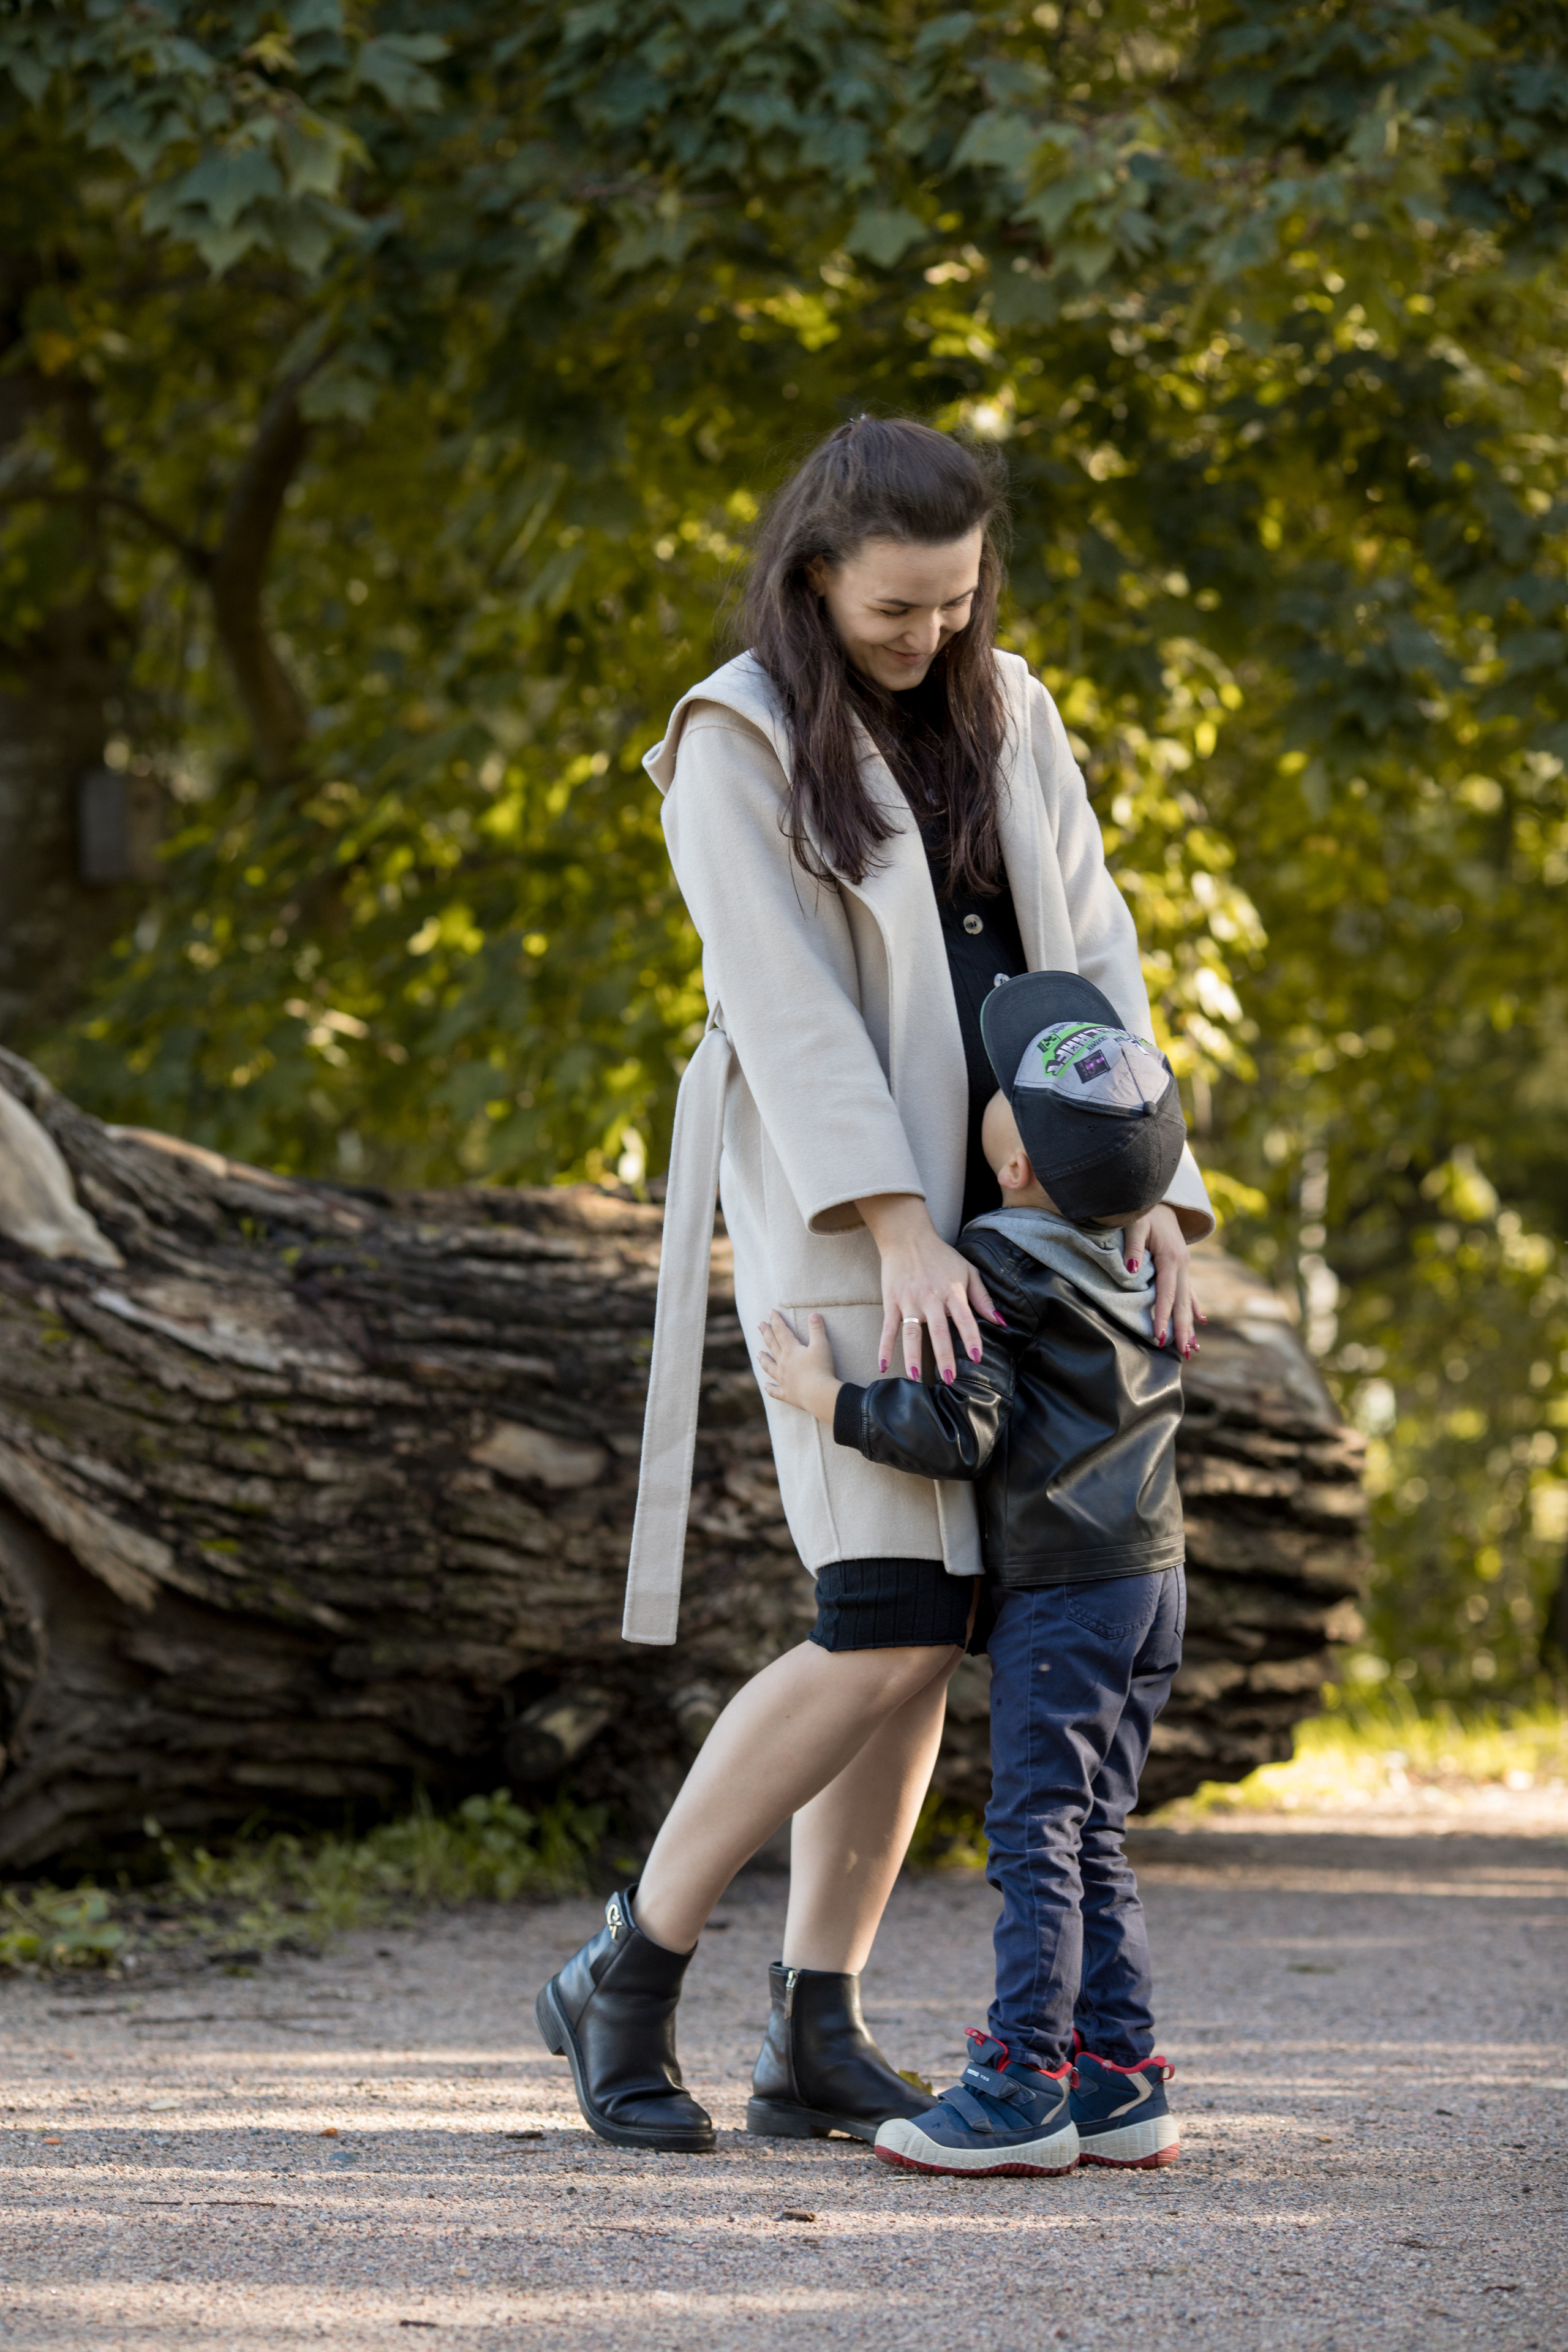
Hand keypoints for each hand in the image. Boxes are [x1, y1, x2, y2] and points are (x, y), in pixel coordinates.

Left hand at [758, 1310, 841, 1425]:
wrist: (818, 1394)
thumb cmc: (821, 1368)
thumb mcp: (821, 1345)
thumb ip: (817, 1329)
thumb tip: (813, 1314)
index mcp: (791, 1350)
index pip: (781, 1331)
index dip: (776, 1320)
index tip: (770, 1312)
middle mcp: (783, 1363)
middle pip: (772, 1345)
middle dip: (766, 1333)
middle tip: (759, 1324)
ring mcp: (783, 1379)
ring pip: (769, 1367)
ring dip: (763, 1359)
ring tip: (757, 1353)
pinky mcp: (787, 1393)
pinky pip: (775, 1391)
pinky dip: (769, 1388)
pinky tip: (765, 1385)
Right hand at [856, 1193, 999, 1382]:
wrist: (907, 1236)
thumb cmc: (941, 1256)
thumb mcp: (968, 1270)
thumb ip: (983, 1298)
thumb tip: (1000, 1322)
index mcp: (952, 1291)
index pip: (965, 1319)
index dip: (972, 1339)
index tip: (977, 1358)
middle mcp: (930, 1297)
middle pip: (938, 1331)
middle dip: (944, 1356)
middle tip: (949, 1379)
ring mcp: (909, 1300)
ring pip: (910, 1332)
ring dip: (912, 1355)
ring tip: (914, 1377)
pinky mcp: (891, 1301)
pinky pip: (888, 1328)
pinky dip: (884, 1347)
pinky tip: (884, 1365)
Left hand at [1121, 1202, 1203, 1355]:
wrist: (1157, 1193)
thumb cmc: (1142, 1208)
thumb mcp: (1134, 1223)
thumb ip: (1132, 1249)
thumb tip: (1130, 1273)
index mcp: (1172, 1257)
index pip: (1166, 1294)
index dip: (1161, 1317)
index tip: (1158, 1338)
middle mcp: (1182, 1263)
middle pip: (1182, 1303)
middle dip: (1182, 1329)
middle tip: (1183, 1354)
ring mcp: (1184, 1264)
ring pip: (1188, 1299)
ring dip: (1189, 1324)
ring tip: (1193, 1348)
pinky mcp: (1181, 1263)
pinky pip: (1189, 1290)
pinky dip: (1194, 1306)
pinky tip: (1201, 1320)